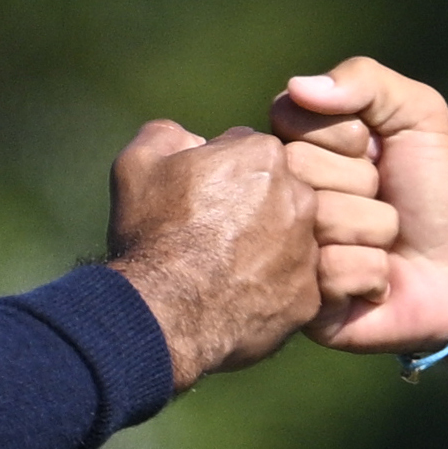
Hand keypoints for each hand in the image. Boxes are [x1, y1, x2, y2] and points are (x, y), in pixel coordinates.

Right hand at [106, 120, 318, 386]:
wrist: (164, 314)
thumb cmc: (152, 234)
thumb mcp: (138, 164)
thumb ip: (167, 134)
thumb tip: (188, 138)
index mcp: (264, 155)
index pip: (247, 152)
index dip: (217, 173)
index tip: (197, 198)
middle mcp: (300, 197)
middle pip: (276, 193)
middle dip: (249, 207)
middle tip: (209, 235)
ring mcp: (309, 250)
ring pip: (288, 239)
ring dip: (263, 247)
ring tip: (221, 268)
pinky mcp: (308, 297)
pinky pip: (292, 285)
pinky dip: (269, 289)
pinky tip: (235, 297)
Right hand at [270, 59, 447, 355]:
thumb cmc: (437, 189)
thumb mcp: (418, 116)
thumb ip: (366, 80)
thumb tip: (297, 86)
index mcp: (298, 147)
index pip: (288, 118)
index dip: (344, 136)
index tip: (375, 153)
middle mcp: (282, 196)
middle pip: (298, 169)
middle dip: (362, 184)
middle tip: (383, 199)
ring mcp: (285, 248)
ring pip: (315, 220)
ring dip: (371, 231)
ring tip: (384, 243)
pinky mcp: (299, 300)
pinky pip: (325, 273)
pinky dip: (369, 273)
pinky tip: (379, 281)